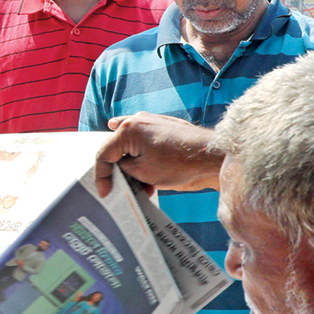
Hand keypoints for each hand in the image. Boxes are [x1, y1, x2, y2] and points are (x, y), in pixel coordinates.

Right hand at [94, 113, 223, 197]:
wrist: (211, 158)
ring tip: (142, 186)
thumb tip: (119, 168)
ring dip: (132, 168)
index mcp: (128, 129)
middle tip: (121, 189)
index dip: (101, 177)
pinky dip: (143, 160)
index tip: (104, 193)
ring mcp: (152, 123)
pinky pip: (144, 145)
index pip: (104, 154)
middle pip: (116, 149)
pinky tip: (150, 179)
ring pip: (131, 148)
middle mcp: (137, 120)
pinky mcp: (164, 129)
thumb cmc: (179, 164)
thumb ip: (123, 168)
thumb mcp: (142, 173)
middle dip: (118, 171)